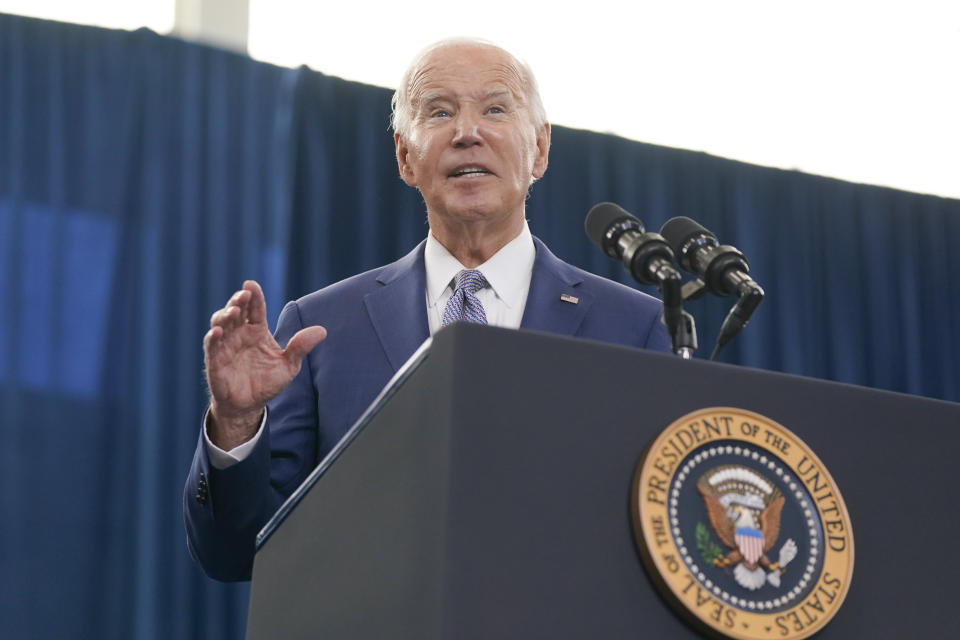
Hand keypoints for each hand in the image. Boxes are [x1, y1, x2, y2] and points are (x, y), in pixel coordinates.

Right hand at [204, 281, 326, 449]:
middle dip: (238, 301)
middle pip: (235, 311)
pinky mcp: (215, 361)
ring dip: (224, 315)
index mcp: (256, 330)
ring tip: (234, 312)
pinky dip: (212, 338)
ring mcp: (225, 346)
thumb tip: (322, 331)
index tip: (251, 285)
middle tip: (244, 295)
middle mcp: (239, 334)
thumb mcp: (288, 365)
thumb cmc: (267, 382)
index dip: (253, 296)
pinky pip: (211, 346)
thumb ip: (300, 347)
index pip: (255, 309)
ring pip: (220, 323)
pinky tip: (217, 332)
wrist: (250, 405)